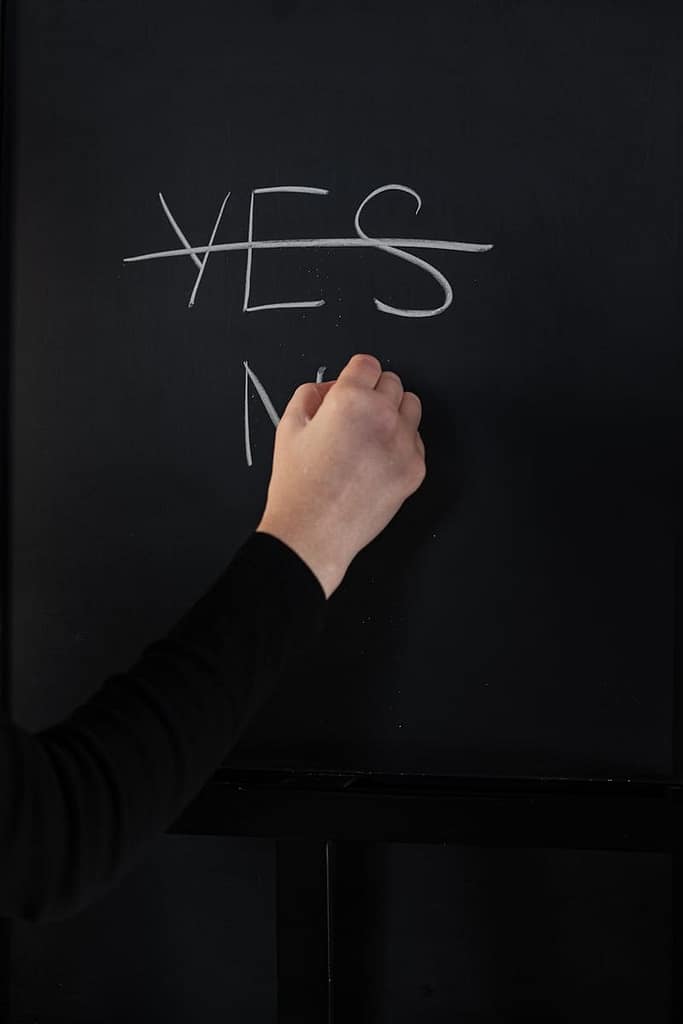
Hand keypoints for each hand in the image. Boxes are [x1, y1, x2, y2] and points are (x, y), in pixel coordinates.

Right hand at [256, 353, 425, 597]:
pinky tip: (376, 460)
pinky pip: (416, 440)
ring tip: (369, 435)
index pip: (368, 364)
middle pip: (392, 382)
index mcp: (350, 400)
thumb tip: (329, 388)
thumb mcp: (288, 428)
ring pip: (411, 406)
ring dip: (393, 412)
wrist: (313, 533)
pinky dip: (401, 443)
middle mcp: (383, 416)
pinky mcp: (415, 469)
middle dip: (373, 392)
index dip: (354, 375)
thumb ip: (310, 394)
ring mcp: (404, 444)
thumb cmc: (297, 485)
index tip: (350, 388)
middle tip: (354, 416)